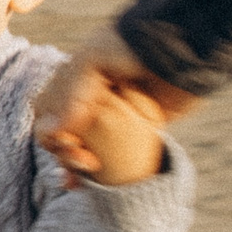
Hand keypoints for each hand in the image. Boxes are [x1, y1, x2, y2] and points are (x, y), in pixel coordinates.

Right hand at [35, 26, 198, 182]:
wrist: (184, 49)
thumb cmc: (134, 46)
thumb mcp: (93, 61)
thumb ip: (70, 95)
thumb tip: (51, 131)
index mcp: (73, 81)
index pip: (47, 114)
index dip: (51, 133)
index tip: (70, 143)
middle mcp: (89, 100)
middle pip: (62, 135)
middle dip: (65, 153)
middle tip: (86, 162)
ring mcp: (112, 117)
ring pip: (83, 147)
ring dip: (76, 166)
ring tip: (86, 177)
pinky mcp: (135, 129)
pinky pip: (111, 154)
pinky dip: (99, 172)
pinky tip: (89, 185)